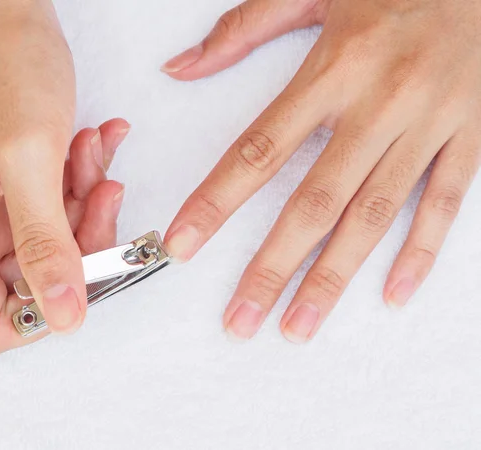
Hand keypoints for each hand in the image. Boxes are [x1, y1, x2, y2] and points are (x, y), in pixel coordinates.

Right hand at [0, 0, 129, 355]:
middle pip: (36, 282)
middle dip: (82, 245)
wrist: (5, 11)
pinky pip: (62, 208)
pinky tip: (90, 145)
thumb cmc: (2, 64)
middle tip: (100, 198)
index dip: (43, 314)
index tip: (83, 275)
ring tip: (90, 157)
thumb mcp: (28, 157)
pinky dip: (84, 182)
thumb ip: (45, 244)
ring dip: (87, 205)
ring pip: (58, 244)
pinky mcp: (18, 186)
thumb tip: (64, 316)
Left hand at [163, 0, 480, 341]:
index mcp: (333, 69)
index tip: (183, 245)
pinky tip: (391, 295)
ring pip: (373, 216)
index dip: (217, 203)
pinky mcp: (469, 136)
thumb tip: (179, 68)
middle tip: (241, 320)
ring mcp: (428, 125)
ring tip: (299, 325)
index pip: (259, 150)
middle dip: (272, 268)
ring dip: (333, 277)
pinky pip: (443, 203)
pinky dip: (419, 252)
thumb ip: (242, 30)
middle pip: (314, 202)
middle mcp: (380, 105)